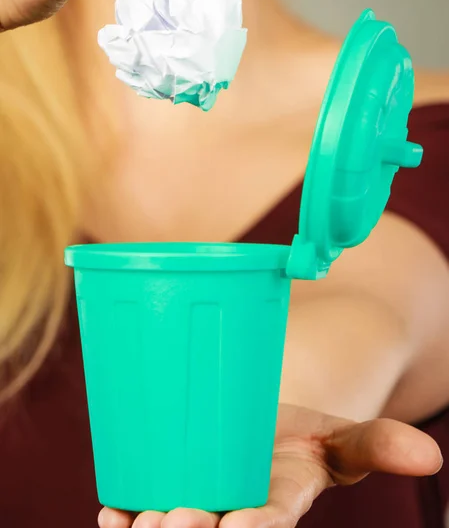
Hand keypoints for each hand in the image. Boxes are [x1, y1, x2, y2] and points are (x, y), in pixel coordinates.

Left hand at [98, 403, 442, 527]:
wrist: (265, 426)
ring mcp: (204, 500)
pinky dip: (123, 519)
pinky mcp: (174, 487)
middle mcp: (236, 509)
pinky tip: (112, 515)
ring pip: (174, 525)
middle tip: (177, 520)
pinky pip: (144, 512)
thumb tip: (431, 455)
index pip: (269, 522)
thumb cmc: (305, 436)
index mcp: (279, 500)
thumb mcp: (341, 434)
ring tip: (133, 523)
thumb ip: (377, 443)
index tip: (241, 525)